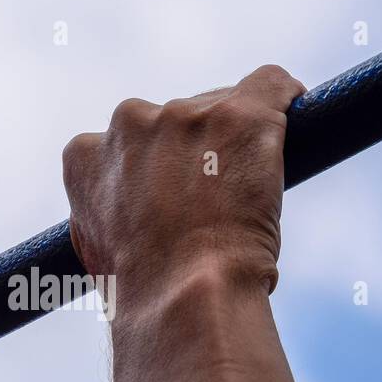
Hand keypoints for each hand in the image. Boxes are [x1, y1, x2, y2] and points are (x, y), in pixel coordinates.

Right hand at [62, 64, 304, 304]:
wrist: (185, 295)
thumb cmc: (145, 293)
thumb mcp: (101, 253)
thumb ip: (109, 217)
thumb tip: (132, 226)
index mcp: (86, 156)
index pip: (123, 144)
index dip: (152, 169)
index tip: (171, 196)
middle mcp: (130, 123)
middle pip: (172, 121)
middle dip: (193, 150)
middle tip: (215, 200)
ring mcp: (187, 114)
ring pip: (222, 109)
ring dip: (235, 142)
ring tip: (249, 196)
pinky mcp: (241, 114)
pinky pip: (271, 86)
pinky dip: (284, 99)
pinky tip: (295, 123)